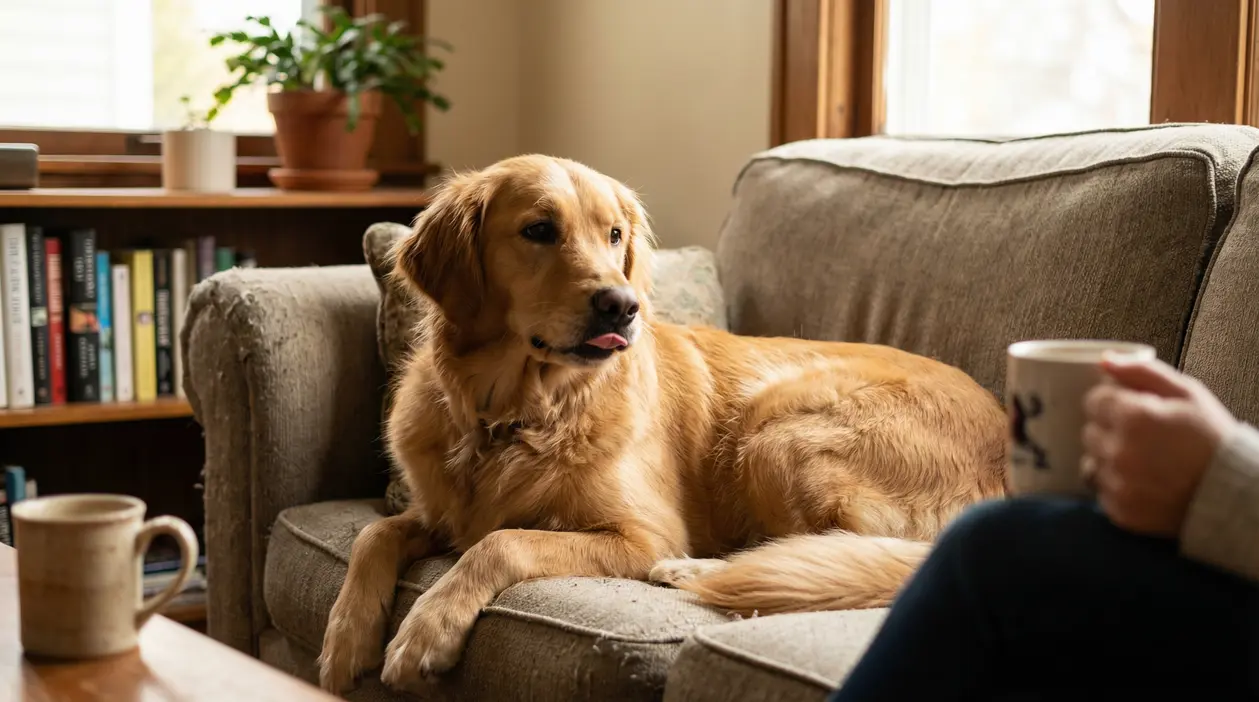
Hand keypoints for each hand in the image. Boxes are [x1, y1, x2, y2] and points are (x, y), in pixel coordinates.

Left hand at [1082, 356, 1238, 536]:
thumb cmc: (1212, 439)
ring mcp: (1118, 484)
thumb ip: (1142, 372)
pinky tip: (1144, 482)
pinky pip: (1102, 490)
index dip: (1114, 403)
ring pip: (1092, 461)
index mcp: (1134, 418)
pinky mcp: (1120, 510)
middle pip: (1090, 431)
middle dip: (1111, 429)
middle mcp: (1119, 452)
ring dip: (1110, 458)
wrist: (1233, 493)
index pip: (1094, 401)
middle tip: (1144, 437)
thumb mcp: (1188, 394)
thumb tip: (1105, 360)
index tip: (1133, 410)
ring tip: (1146, 461)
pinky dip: (1117, 485)